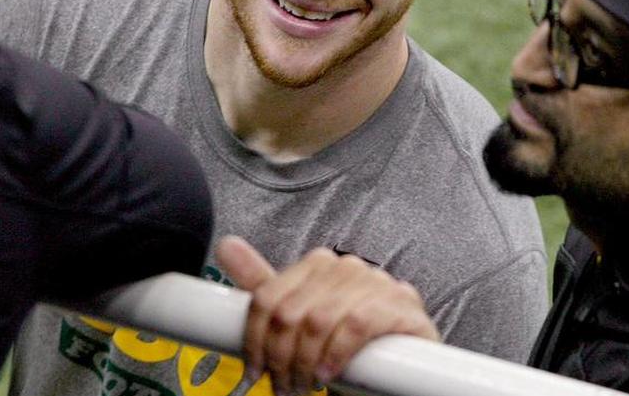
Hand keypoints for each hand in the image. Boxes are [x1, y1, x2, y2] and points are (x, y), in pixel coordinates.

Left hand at [215, 235, 438, 394]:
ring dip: (304, 363)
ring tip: (304, 386)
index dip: (254, 339)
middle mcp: (348, 267)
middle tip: (282, 385)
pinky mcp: (403, 306)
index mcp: (320, 264)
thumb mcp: (300, 316)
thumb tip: (225, 246)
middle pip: (290, 312)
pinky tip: (330, 374)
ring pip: (319, 320)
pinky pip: (357, 325)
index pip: (268, 297)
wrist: (401, 366)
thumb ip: (264, 285)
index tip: (254, 369)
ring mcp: (378, 284)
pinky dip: (335, 354)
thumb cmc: (347, 340)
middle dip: (280, 358)